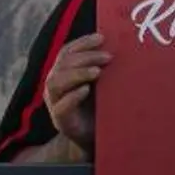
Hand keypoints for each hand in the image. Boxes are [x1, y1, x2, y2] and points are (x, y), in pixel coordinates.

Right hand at [44, 33, 110, 154]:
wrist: (95, 136)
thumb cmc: (98, 106)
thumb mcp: (101, 83)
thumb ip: (102, 67)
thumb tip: (120, 45)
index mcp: (62, 72)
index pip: (67, 51)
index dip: (82, 42)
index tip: (102, 37)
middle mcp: (54, 85)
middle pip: (62, 64)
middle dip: (85, 57)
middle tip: (108, 57)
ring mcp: (54, 102)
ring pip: (56, 82)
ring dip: (77, 74)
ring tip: (97, 72)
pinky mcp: (60, 120)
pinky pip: (61, 106)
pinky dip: (73, 96)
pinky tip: (86, 90)